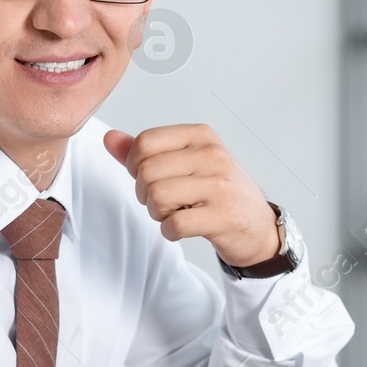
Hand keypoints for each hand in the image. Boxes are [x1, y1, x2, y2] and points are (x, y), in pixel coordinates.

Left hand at [103, 125, 279, 266]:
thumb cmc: (216, 191)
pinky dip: (169, 231)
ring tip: (174, 212)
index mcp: (200, 135)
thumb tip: (109, 138)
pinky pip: (173, 224)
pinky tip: (184, 227)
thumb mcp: (184, 163)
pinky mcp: (223, 216)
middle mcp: (212, 155)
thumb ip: (144, 152)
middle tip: (163, 201)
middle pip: (146, 171)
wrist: (258, 226)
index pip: (144, 142)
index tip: (148, 178)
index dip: (134, 166)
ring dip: (157, 213)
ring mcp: (221, 185)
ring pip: (157, 197)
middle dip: (144, 193)